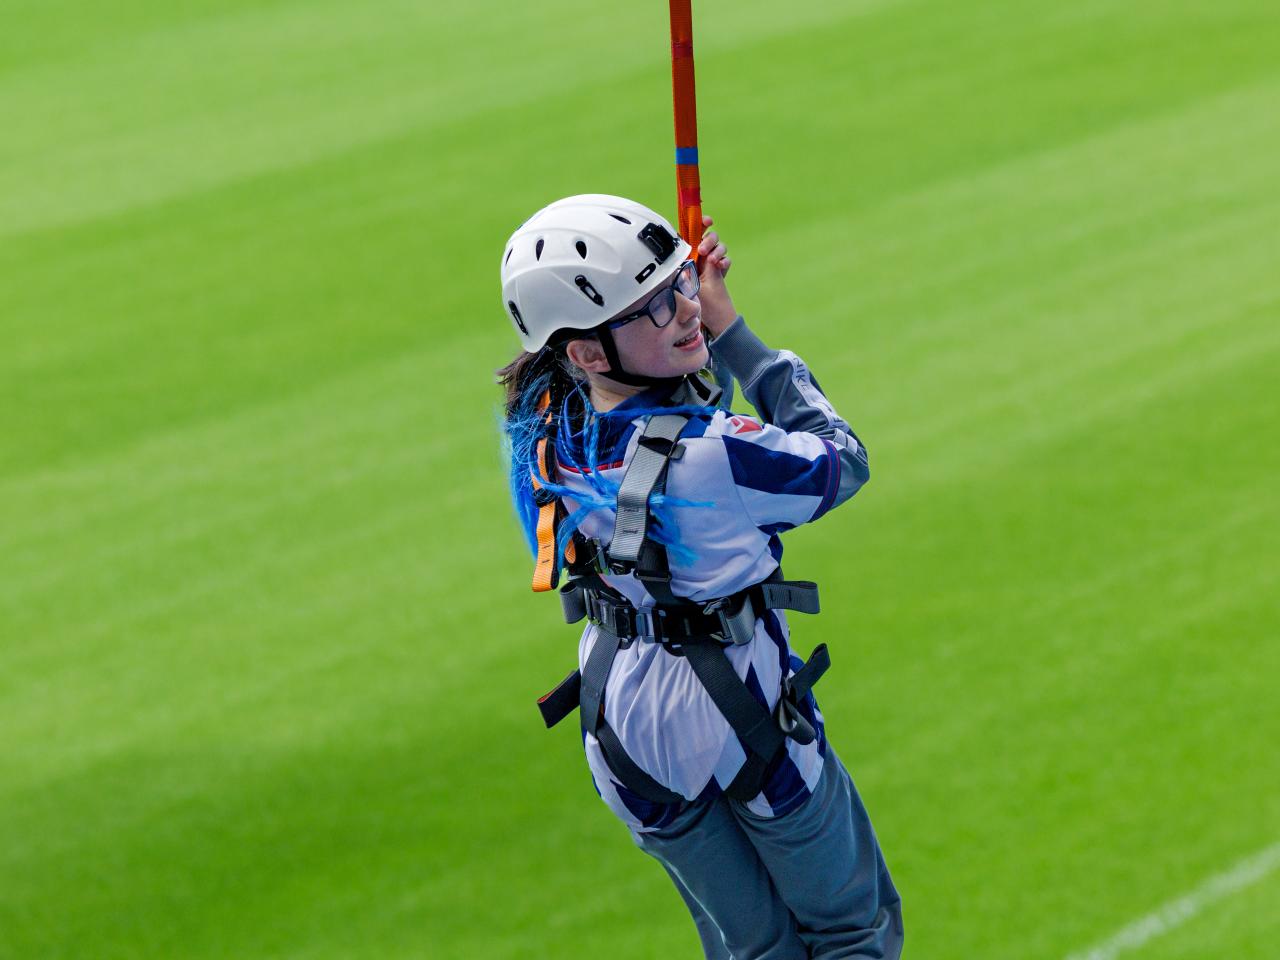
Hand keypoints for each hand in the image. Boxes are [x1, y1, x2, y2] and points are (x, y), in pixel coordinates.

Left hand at [695, 215, 736, 337]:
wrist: (715, 318)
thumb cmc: (696, 304)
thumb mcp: (690, 283)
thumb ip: (693, 264)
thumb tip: (690, 247)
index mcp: (688, 257)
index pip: (692, 236)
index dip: (698, 225)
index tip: (706, 221)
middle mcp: (700, 258)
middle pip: (707, 237)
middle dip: (709, 239)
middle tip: (703, 250)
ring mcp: (711, 264)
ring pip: (719, 246)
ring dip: (718, 250)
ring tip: (713, 261)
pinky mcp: (721, 271)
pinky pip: (726, 258)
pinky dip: (724, 260)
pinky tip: (720, 267)